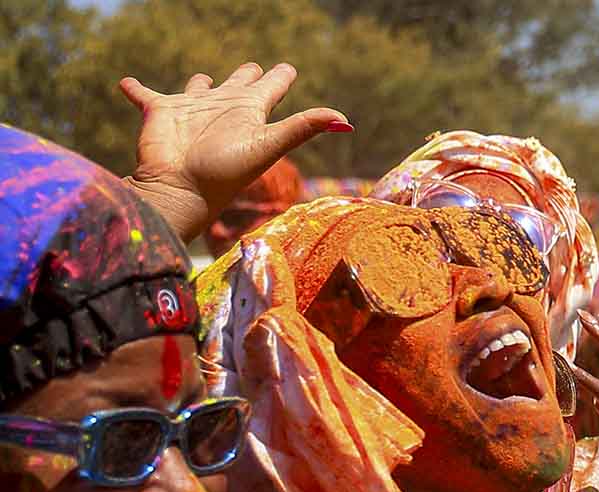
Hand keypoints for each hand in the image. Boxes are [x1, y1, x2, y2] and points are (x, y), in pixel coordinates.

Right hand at [119, 62, 349, 241]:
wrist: (181, 190)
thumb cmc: (225, 172)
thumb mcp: (268, 146)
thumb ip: (303, 128)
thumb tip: (345, 121)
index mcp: (249, 113)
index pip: (271, 88)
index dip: (281, 76)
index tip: (288, 68)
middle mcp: (222, 109)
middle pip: (239, 83)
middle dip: (247, 74)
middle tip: (254, 68)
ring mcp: (191, 110)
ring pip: (198, 88)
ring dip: (200, 82)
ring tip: (205, 79)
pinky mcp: (159, 112)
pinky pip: (143, 94)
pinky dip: (135, 88)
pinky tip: (127, 83)